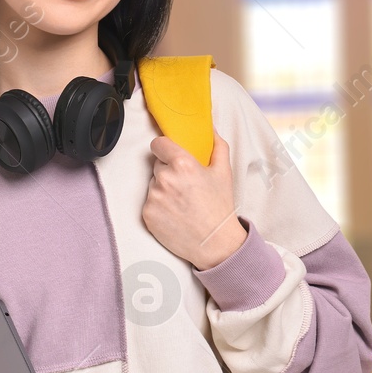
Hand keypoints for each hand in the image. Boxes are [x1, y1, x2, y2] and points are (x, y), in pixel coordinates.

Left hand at [142, 130, 247, 269]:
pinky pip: (149, 201)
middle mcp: (165, 178)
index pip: (158, 144)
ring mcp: (154, 197)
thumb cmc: (220, 207)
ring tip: (181, 201)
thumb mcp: (224, 172)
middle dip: (168, 170)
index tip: (170, 154)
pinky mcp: (147, 213)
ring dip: (163, 188)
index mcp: (182, 164)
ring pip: (153, 183)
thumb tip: (211, 130)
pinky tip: (174, 213)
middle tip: (184, 184)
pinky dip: (159, 205)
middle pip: (157, 164)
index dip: (165, 148)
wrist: (214, 242)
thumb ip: (217, 146)